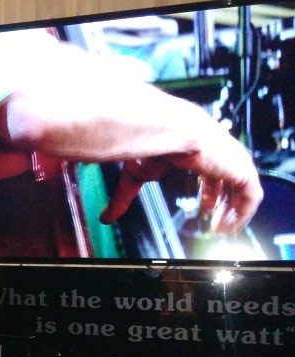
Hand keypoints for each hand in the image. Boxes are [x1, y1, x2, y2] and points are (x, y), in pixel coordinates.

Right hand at [100, 148, 262, 233]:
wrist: (163, 128)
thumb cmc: (148, 142)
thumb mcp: (135, 177)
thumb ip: (123, 199)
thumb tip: (106, 217)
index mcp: (197, 147)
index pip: (211, 169)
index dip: (208, 190)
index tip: (204, 208)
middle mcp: (218, 150)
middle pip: (229, 177)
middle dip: (223, 200)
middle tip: (214, 219)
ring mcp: (231, 157)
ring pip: (242, 186)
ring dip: (233, 209)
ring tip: (222, 228)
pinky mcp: (240, 167)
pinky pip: (251, 195)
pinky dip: (242, 213)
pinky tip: (228, 226)